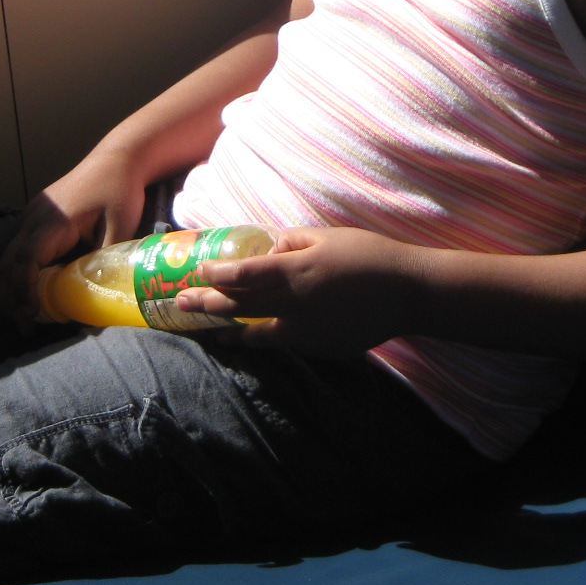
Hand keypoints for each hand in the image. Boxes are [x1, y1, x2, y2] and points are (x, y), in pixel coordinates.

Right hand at [0, 150, 145, 330]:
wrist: (119, 157)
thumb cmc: (120, 190)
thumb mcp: (120, 228)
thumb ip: (107, 262)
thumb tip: (103, 299)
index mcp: (53, 221)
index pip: (27, 260)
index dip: (24, 289)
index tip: (30, 313)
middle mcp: (35, 217)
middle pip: (8, 261)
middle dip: (10, 296)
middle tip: (24, 326)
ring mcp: (34, 214)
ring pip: (11, 254)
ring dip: (12, 285)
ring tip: (24, 315)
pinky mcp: (39, 215)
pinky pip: (22, 246)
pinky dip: (21, 270)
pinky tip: (35, 290)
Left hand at [175, 226, 424, 356]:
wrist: (406, 293)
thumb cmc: (367, 256)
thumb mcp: (326, 237)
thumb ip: (291, 242)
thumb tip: (269, 248)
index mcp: (294, 271)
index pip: (243, 274)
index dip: (215, 275)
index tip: (196, 272)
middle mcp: (293, 304)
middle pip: (239, 307)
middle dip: (206, 305)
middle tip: (179, 304)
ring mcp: (305, 331)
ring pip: (256, 334)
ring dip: (229, 331)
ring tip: (208, 330)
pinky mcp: (318, 348)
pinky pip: (283, 343)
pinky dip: (263, 339)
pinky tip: (250, 338)